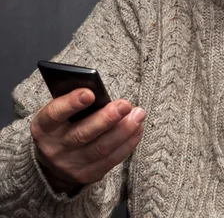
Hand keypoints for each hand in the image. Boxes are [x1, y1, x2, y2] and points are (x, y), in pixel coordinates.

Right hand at [30, 88, 145, 192]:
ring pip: (101, 148)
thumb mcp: (57, 112)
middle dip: (106, 119)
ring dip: (124, 130)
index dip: (72, 103)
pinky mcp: (88, 174)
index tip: (90, 93)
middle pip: (83, 134)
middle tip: (125, 105)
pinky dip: (128, 143)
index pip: (55, 114)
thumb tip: (98, 91)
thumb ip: (73, 101)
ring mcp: (72, 164)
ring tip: (138, 114)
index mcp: (43, 126)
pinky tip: (137, 128)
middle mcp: (55, 148)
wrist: (52, 161)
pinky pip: (111, 159)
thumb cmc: (60, 124)